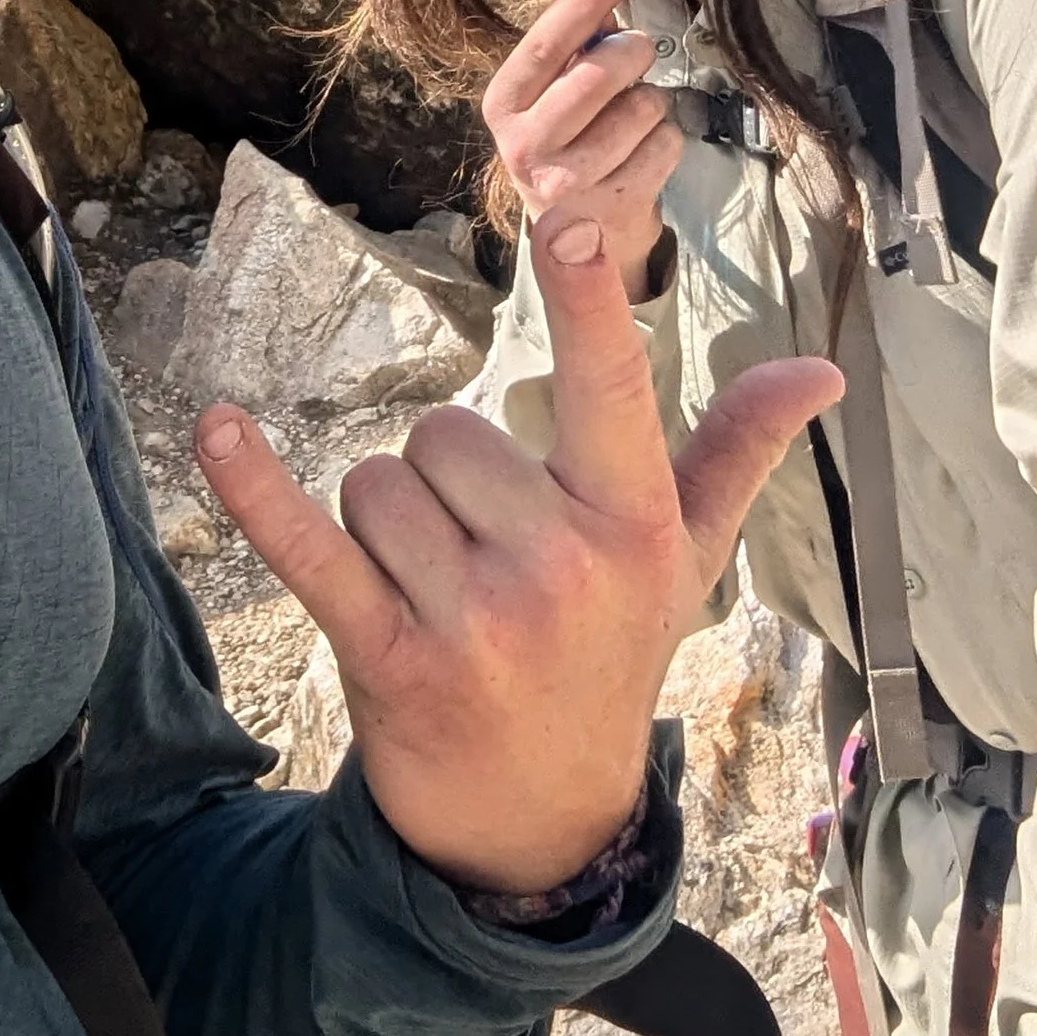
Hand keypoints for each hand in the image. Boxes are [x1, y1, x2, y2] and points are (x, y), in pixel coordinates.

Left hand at [193, 200, 837, 893]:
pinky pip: (311, 548)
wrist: (538, 822)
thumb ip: (738, 452)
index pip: (612, 389)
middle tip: (482, 560)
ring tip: (434, 593)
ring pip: (377, 481)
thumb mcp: (683, 561)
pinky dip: (256, 490)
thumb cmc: (610, 657)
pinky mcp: (388, 658)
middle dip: (445, 480)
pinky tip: (216, 429)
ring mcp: (474, 619)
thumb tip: (821, 368)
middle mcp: (560, 568)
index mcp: (632, 527)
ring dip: (385, 524)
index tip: (572, 213)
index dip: (587, 299)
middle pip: (447, 432)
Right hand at [482, 0, 681, 299]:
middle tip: (639, 52)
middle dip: (632, 51)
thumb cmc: (567, 138)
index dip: (582, 4)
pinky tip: (643, 151)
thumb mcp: (553, 92)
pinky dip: (666, 138)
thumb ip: (576, 44)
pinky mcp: (612, 208)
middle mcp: (525, 147)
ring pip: (642, 108)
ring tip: (634, 117)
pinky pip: (666, 143)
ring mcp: (569, 183)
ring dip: (651, 102)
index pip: (544, 46)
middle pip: (598, 76)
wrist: (574, 230)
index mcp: (504, 105)